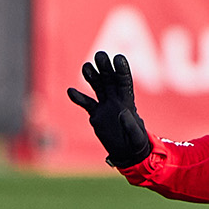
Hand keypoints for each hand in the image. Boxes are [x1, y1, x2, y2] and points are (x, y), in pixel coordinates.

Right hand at [67, 51, 152, 167]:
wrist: (127, 153)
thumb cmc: (137, 144)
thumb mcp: (137, 137)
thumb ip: (131, 125)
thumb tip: (122, 112)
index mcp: (128, 101)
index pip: (124, 82)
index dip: (122, 70)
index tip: (118, 58)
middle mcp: (116, 100)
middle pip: (109, 79)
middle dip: (105, 67)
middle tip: (99, 55)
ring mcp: (105, 106)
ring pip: (97, 87)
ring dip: (92, 76)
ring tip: (86, 67)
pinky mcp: (96, 115)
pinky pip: (87, 103)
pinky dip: (79, 97)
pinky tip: (70, 91)